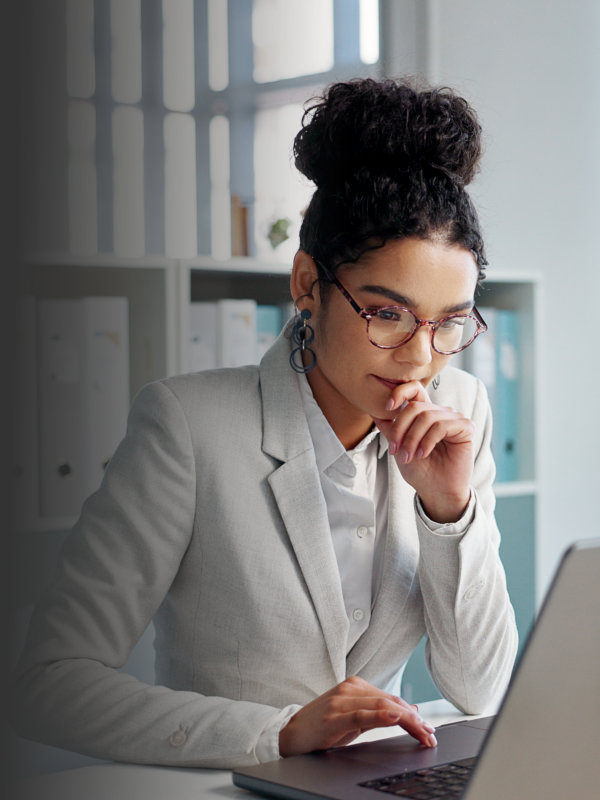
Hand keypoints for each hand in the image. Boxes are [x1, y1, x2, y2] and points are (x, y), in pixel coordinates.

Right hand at [278, 676, 436, 756]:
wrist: (292, 734)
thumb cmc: (323, 726)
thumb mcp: (354, 718)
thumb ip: (378, 713)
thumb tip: (409, 712)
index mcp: (356, 686)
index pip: (392, 699)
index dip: (413, 714)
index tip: (428, 730)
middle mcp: (350, 689)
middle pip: (391, 702)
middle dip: (415, 719)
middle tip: (430, 735)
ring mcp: (341, 701)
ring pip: (382, 706)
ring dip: (407, 720)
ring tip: (422, 732)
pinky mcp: (334, 716)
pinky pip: (362, 714)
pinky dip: (381, 715)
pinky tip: (395, 717)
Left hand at [372, 380, 472, 522]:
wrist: (436, 491)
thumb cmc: (420, 470)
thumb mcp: (398, 446)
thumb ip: (389, 428)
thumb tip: (373, 409)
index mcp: (424, 413)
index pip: (414, 389)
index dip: (400, 392)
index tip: (387, 407)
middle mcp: (440, 412)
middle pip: (415, 407)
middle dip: (400, 429)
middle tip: (395, 450)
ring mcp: (454, 418)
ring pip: (426, 417)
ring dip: (412, 439)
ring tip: (409, 456)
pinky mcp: (465, 427)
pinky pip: (441, 426)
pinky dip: (427, 441)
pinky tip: (423, 454)